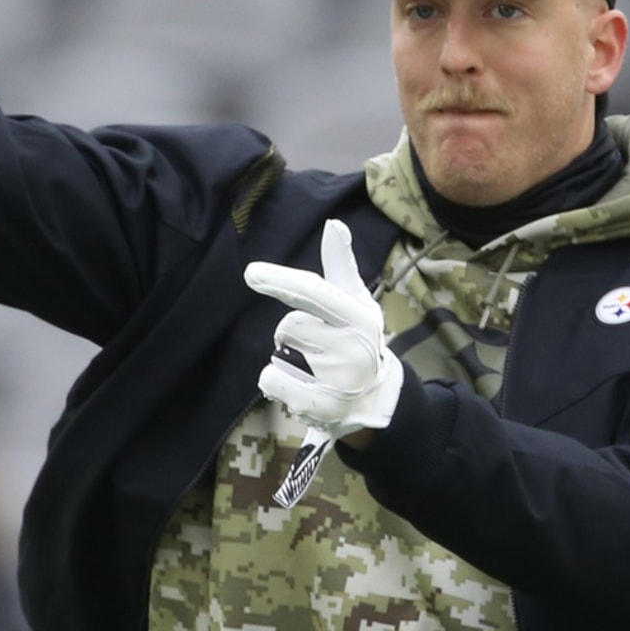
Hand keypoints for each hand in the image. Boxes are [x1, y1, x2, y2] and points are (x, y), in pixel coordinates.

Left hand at [246, 218, 402, 440]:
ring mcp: (339, 379)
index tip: (251, 272)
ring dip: (287, 358)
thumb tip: (334, 223)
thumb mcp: (356, 301)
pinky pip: (272, 381)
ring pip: (279, 353)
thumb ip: (340, 264)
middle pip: (288, 326)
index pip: (313, 292)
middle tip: (319, 345)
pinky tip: (298, 386)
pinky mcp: (323, 407)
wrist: (378, 400)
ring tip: (315, 368)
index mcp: (358, 315)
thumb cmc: (358, 338)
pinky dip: (273, 382)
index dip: (281, 280)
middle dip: (294, 333)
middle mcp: (352, 346)